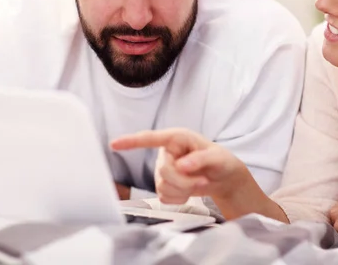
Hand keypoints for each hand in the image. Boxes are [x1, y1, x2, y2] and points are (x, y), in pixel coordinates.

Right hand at [111, 128, 248, 204]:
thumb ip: (201, 159)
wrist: (223, 178)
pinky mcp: (164, 185)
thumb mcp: (217, 157)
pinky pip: (164, 197)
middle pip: (163, 171)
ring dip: (183, 190)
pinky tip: (189, 191)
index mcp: (177, 138)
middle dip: (184, 181)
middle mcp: (167, 153)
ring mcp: (163, 170)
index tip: (114, 144)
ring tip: (198, 183)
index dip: (132, 141)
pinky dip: (180, 198)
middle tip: (202, 179)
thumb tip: (182, 165)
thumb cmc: (221, 161)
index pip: (151, 138)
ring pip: (162, 187)